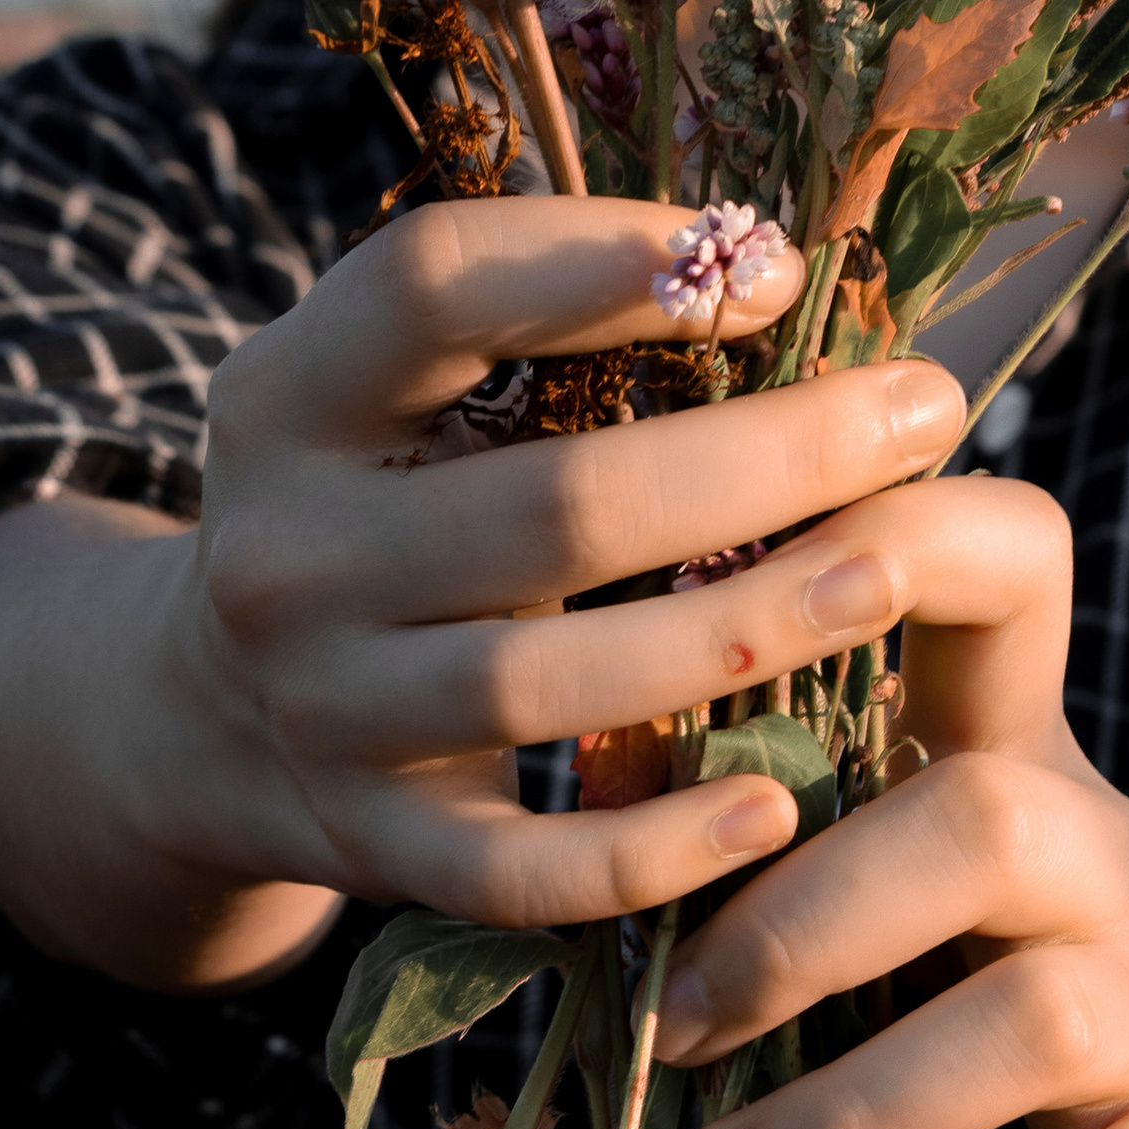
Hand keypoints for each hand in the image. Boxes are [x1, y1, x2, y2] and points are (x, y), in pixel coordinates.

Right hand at [0, 195, 969, 983]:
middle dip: (765, 457)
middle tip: (923, 412)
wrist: (204, 709)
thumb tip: (777, 264)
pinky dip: (654, 849)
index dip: (608, 260)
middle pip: (550, 502)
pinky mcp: (368, 846)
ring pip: (548, 683)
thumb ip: (543, 324)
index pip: (433, 286)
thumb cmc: (382, 498)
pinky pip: (524, 869)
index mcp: (286, 396)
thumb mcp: (398, 389)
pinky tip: (780, 804)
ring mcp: (321, 711)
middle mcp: (283, 553)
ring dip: (744, 630)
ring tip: (890, 574)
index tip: (778, 264)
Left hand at [650, 481, 1128, 1128]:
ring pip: (1037, 1017)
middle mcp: (1100, 850)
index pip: (1011, 563)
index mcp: (1002, 751)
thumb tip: (553, 891)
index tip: (754, 574)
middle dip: (799, 928)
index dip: (908, 529)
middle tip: (674, 1030)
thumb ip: (731, 888)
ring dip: (846, 1110)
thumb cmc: (928, 1033)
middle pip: (985, 816)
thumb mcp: (841, 928)